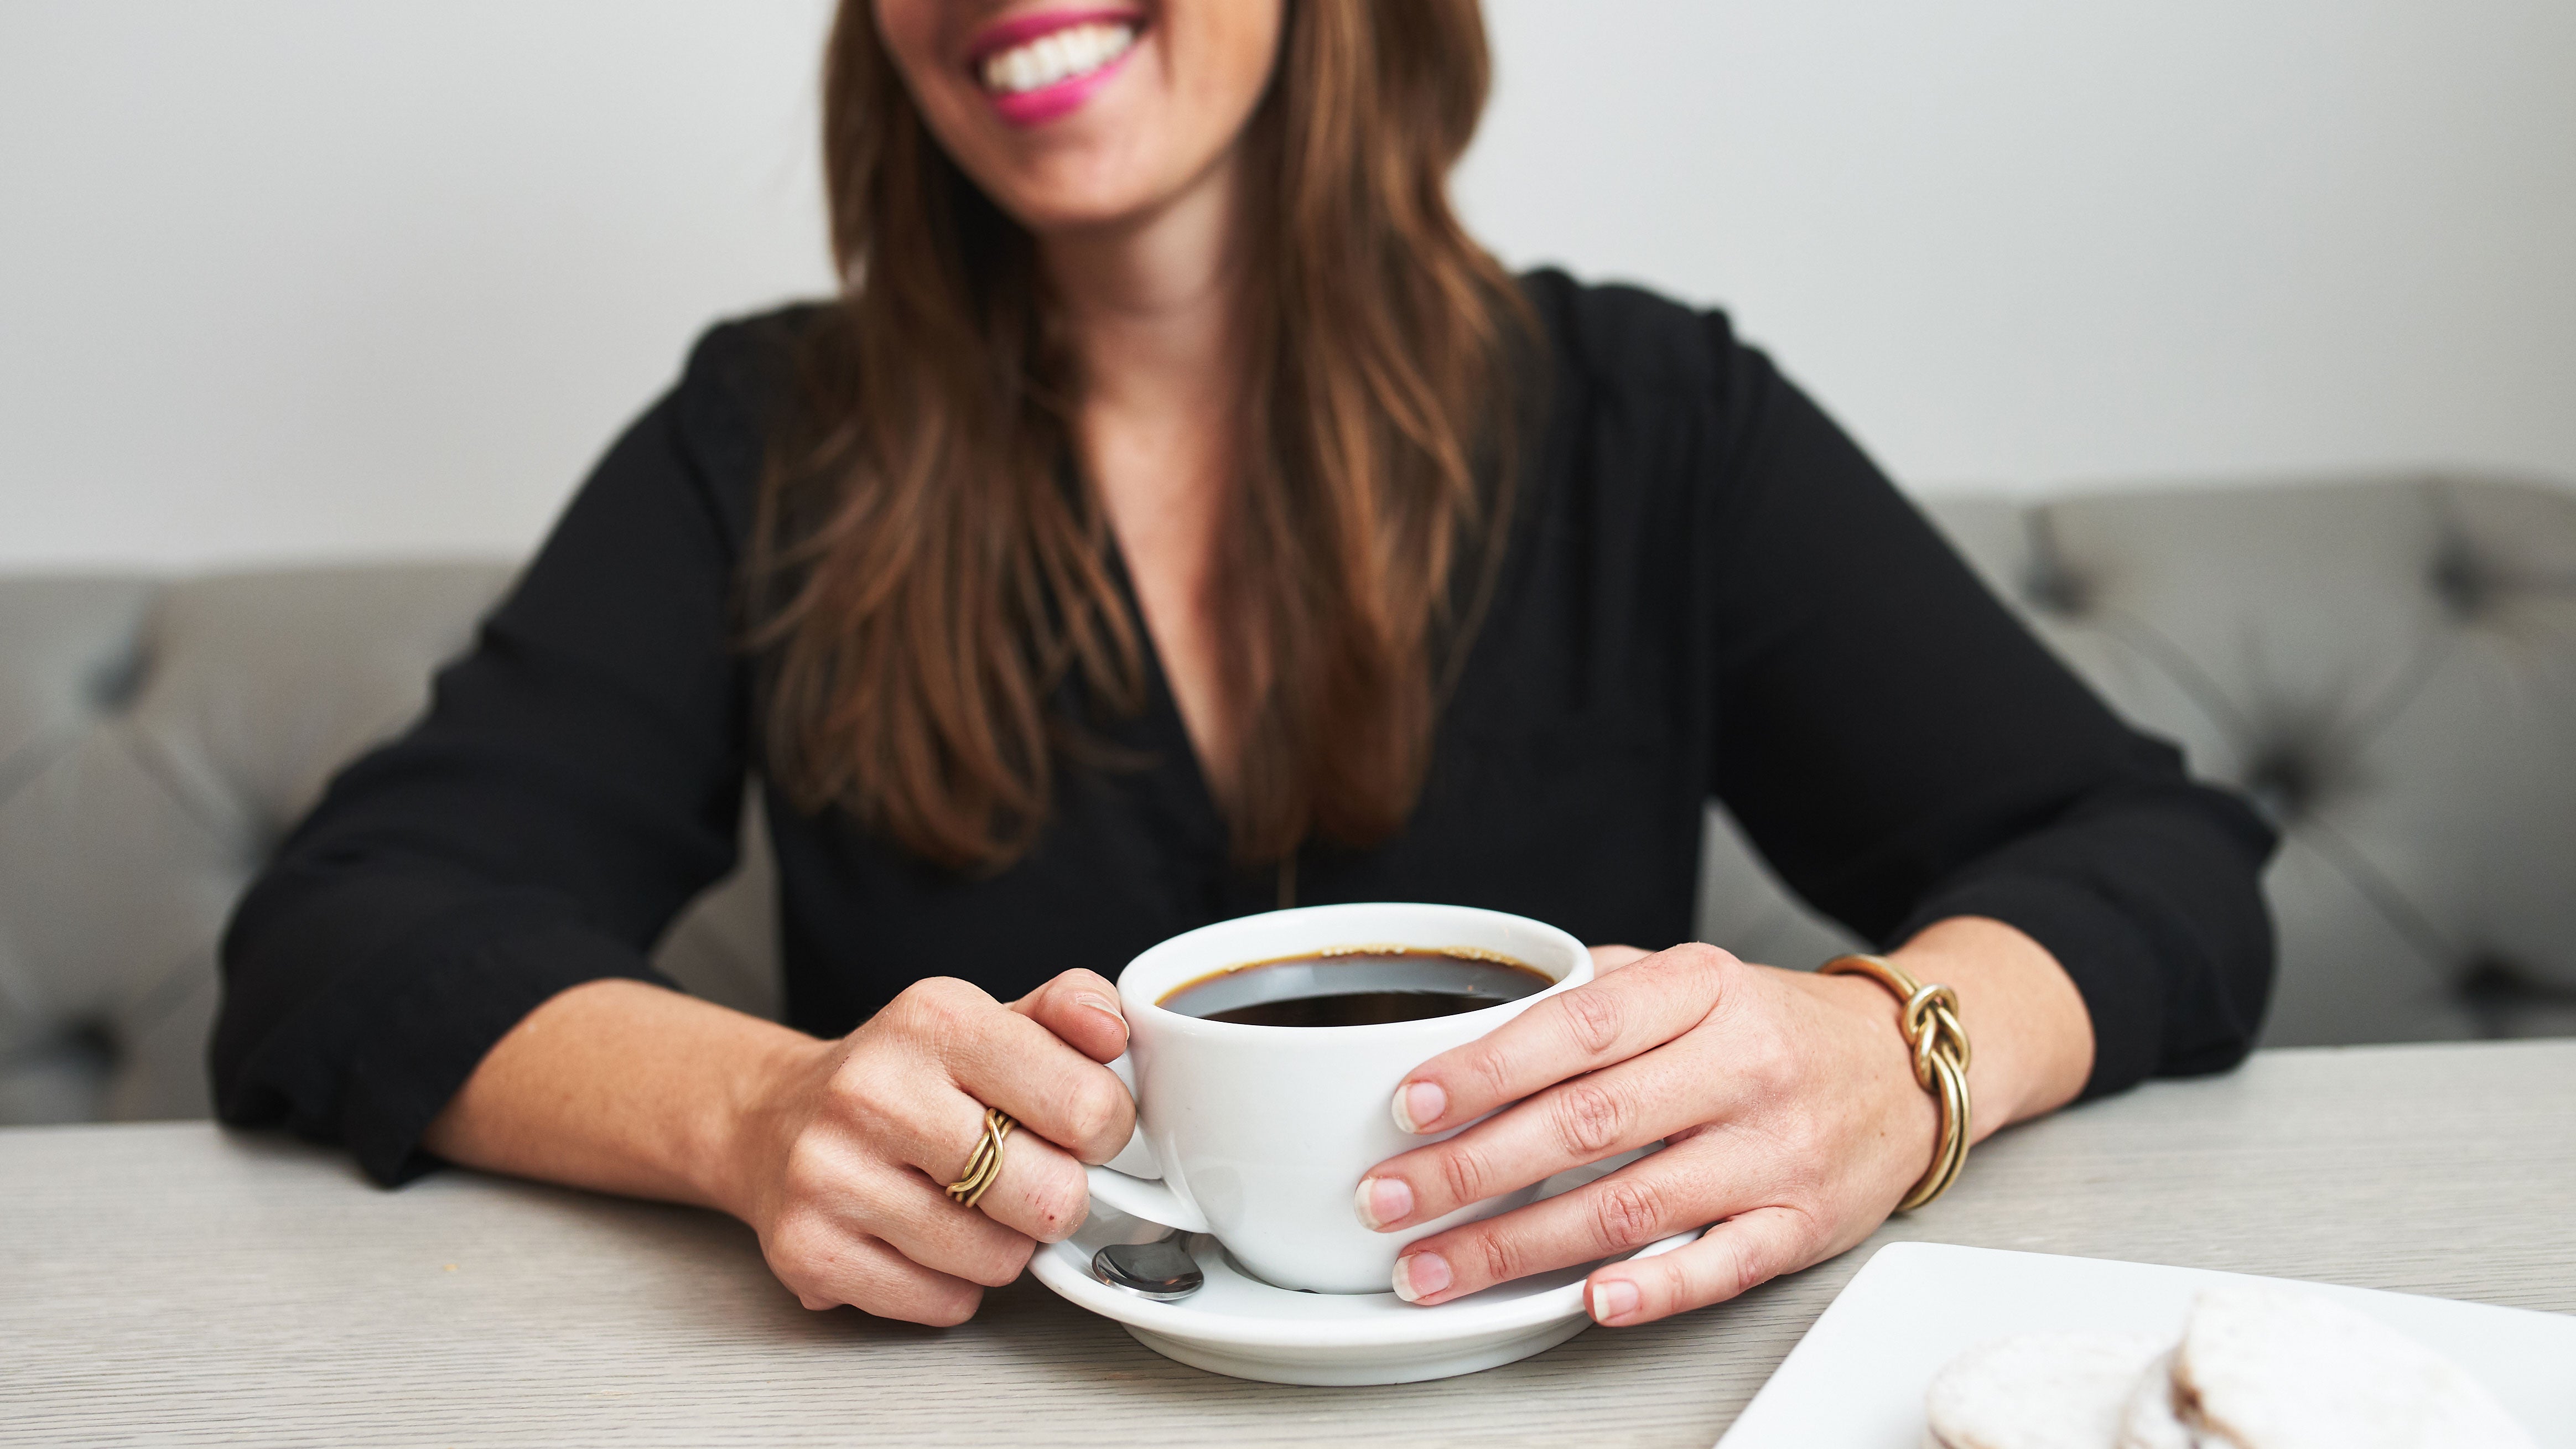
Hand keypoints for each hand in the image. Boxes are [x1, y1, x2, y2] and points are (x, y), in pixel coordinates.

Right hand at [728, 970, 1135, 1325]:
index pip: (1084, 1106)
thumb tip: (1109, 1026)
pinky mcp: (809, 1251)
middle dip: (1059, 1197)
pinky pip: (944, 1303)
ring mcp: (832, 1176)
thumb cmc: (903, 1078)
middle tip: (1027, 1176)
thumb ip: (1065, 1010)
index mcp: (936, 1021)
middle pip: (1050, 1196)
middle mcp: (874, 1092)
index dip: (1104, 1130)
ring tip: (965, 1204)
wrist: (772, 1121)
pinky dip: (951, 1284)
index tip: (1078, 1129)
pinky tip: (921, 1239)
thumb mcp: (985, 1020)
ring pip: (1000, 1260)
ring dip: (1003, 1244)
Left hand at [1352, 942, 1959, 1325]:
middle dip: (1471, 1170)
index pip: (1580, 1028)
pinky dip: (1649, 1287)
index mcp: (1701, 989)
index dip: (1488, 1069)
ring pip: (1631, 1205)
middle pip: (1588, 1124)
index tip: (1409, 1105)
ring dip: (1520, 1246)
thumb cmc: (1774, 1026)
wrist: (1907, 1068)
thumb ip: (1591, 990)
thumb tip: (1472, 1022)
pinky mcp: (1801, 1224)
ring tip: (1435, 1268)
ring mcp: (1774, 1151)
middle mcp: (1740, 1066)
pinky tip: (1585, 1301)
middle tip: (1388, 1201)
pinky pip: (1717, 1263)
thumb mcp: (1689, 976)